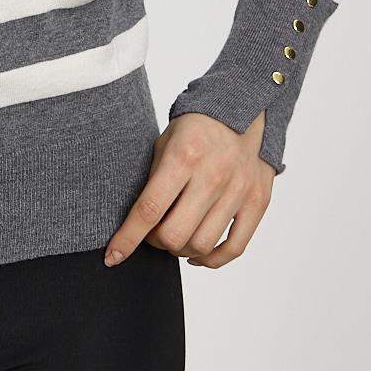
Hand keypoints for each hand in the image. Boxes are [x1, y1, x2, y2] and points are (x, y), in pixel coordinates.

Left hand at [103, 110, 277, 270]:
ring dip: (181, 251)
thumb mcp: (164, 143)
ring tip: (176, 237)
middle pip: (175, 236)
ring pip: (202, 246)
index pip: (148, 210)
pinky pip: (234, 248)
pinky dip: (212, 260)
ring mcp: (238, 191)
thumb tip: (137, 222)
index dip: (127, 239)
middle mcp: (212, 177)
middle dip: (155, 242)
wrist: (245, 111)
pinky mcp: (257, 202)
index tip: (112, 256)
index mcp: (183, 158)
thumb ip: (153, 181)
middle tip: (153, 233)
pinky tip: (198, 254)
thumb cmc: (196, 129)